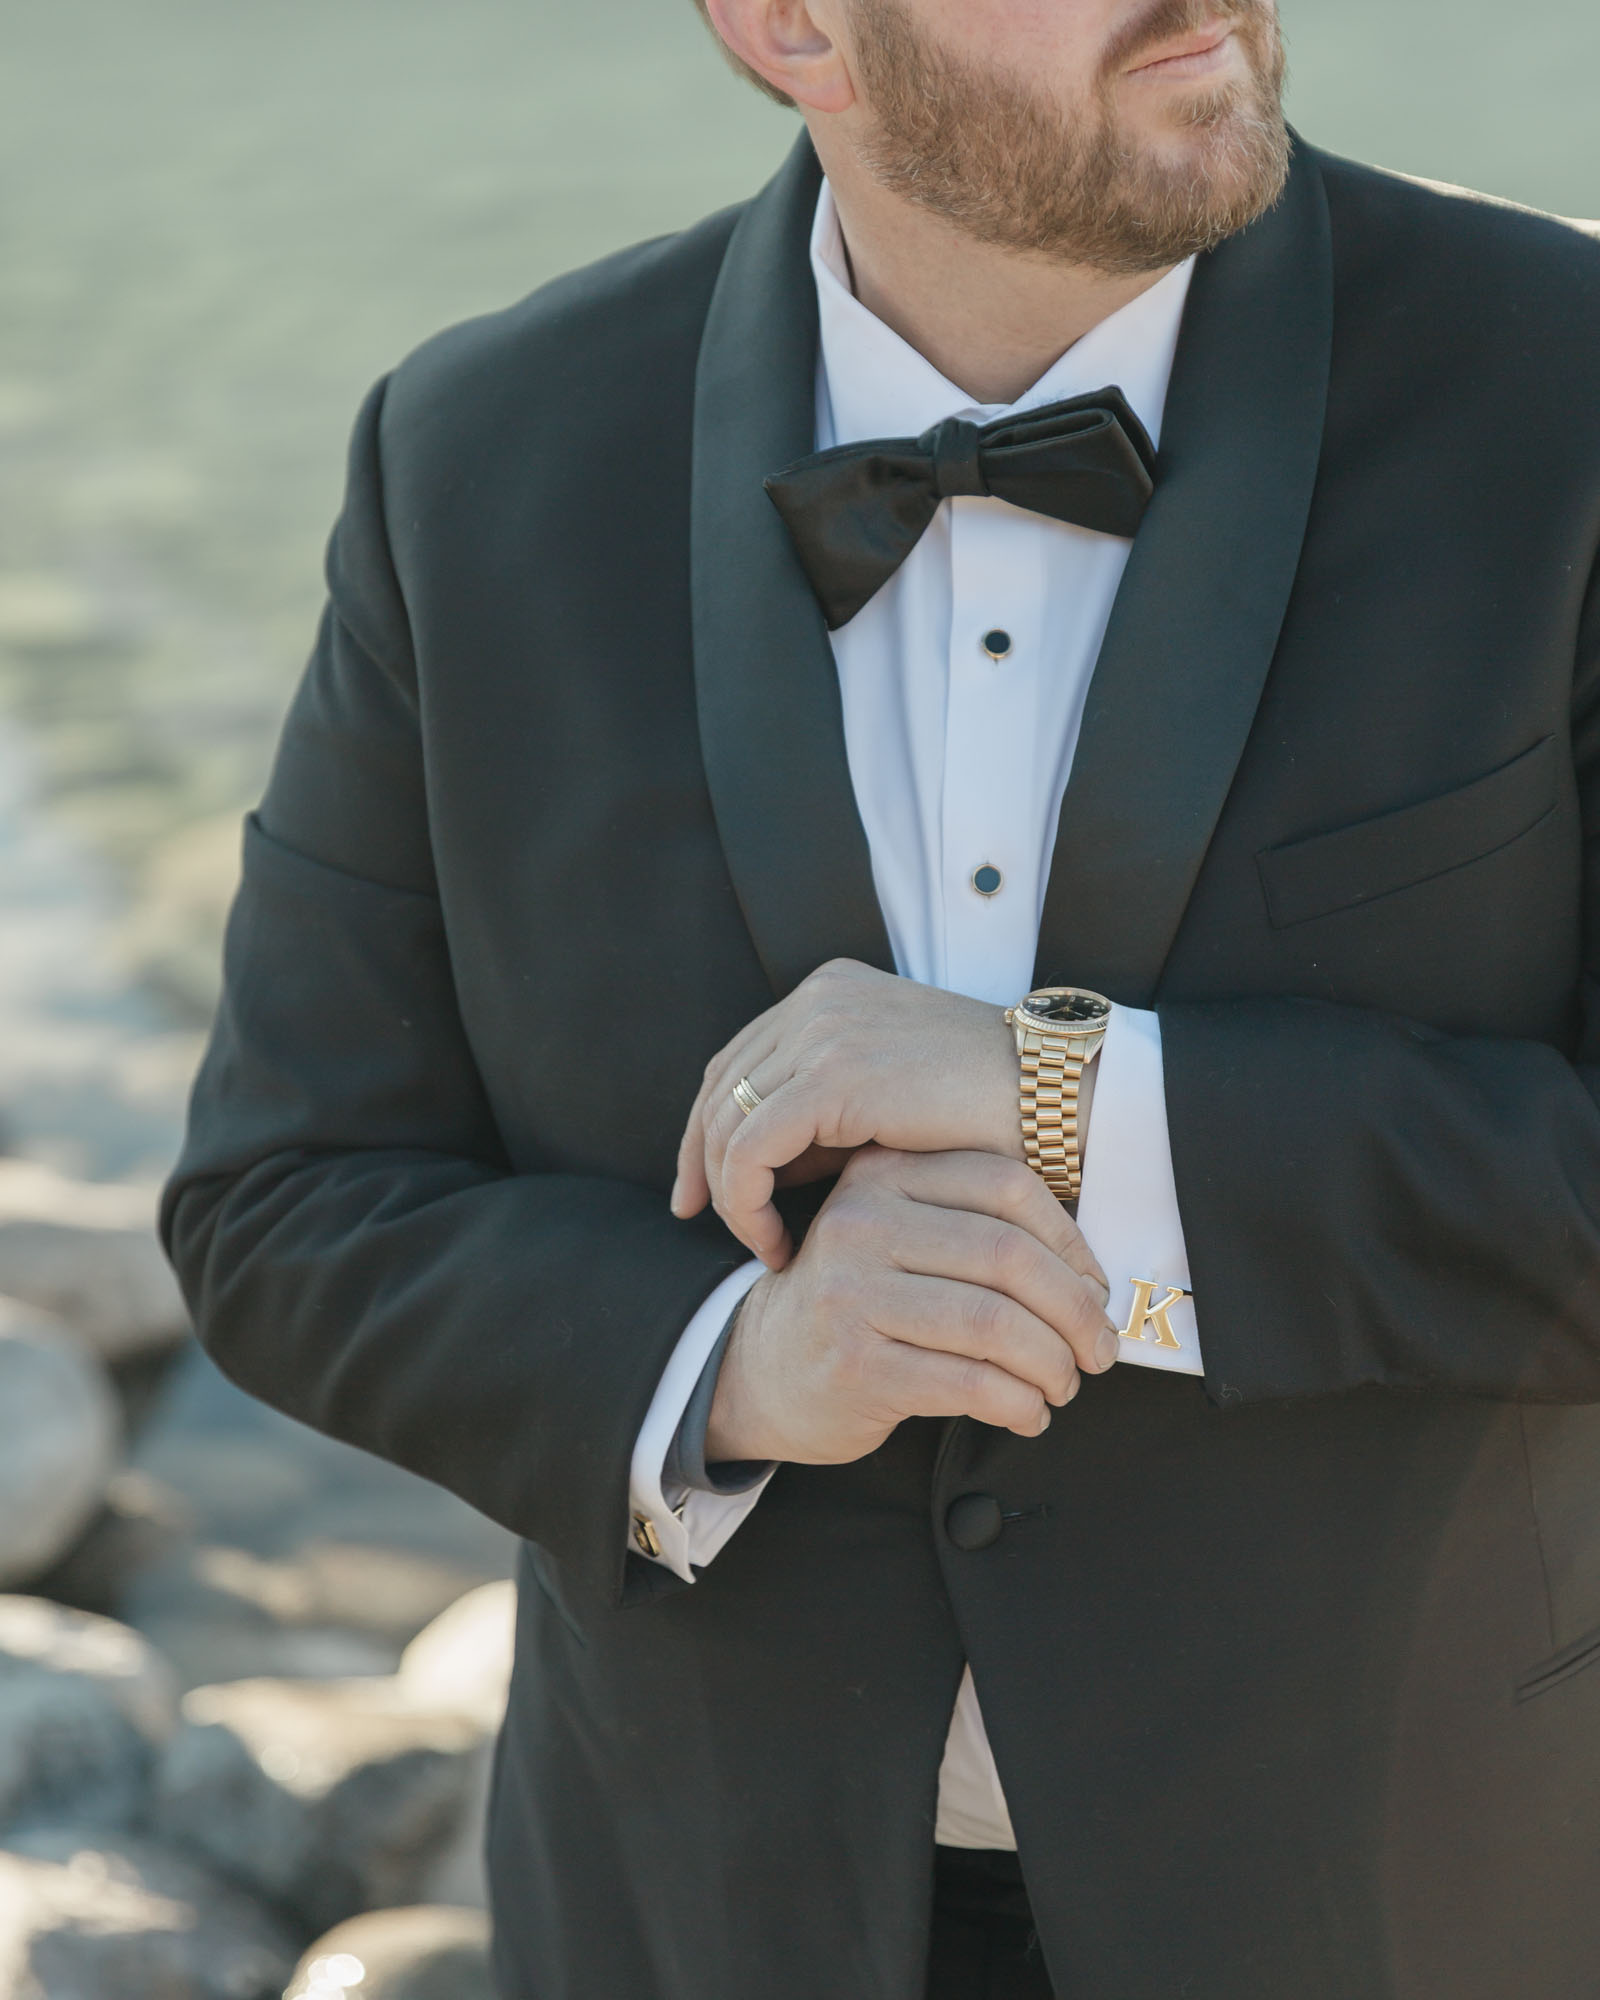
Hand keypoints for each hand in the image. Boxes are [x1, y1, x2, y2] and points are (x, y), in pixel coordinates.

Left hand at [674, 958, 1087, 1267]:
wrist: (1056, 1095)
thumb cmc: (990, 1112)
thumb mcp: (889, 1104)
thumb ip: (824, 1121)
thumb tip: (761, 1170)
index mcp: (830, 993)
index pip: (737, 1062)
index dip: (708, 1128)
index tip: (701, 1190)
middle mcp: (818, 1000)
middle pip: (721, 1086)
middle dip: (702, 1160)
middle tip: (698, 1218)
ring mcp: (822, 1030)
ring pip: (728, 1122)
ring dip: (730, 1193)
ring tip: (760, 1244)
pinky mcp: (832, 1075)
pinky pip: (751, 1149)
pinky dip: (748, 1203)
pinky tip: (776, 1242)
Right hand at [703, 1145, 1117, 1464]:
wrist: (762, 1368)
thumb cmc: (861, 1303)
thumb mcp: (899, 1236)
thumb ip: (972, 1228)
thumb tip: (1092, 1279)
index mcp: (883, 1173)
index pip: (1006, 1185)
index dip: (1070, 1242)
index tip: (1096, 1291)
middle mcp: (861, 1222)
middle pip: (1007, 1254)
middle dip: (1074, 1311)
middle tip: (1099, 1350)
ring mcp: (852, 1292)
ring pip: (994, 1322)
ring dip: (1052, 1363)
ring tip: (1063, 1385)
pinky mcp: (855, 1364)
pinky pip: (970, 1383)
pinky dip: (1018, 1404)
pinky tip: (1027, 1414)